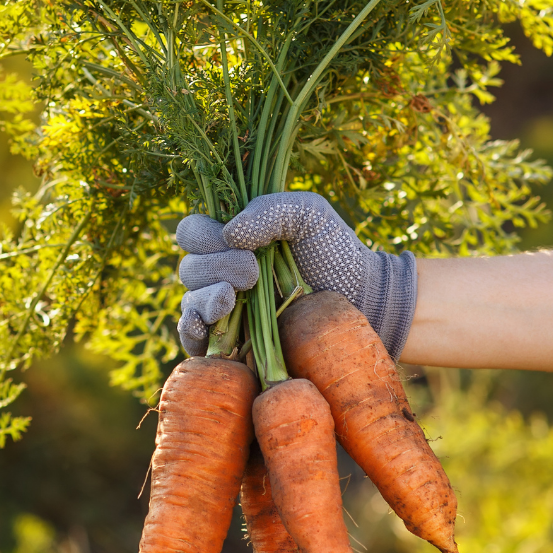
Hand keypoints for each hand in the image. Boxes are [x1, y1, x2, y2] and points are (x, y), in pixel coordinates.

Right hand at [175, 192, 416, 358]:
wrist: (362, 299)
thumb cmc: (335, 251)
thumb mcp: (309, 214)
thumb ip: (271, 209)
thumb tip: (229, 233)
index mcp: (233, 238)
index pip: (192, 232)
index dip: (204, 235)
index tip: (239, 242)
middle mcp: (223, 272)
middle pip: (189, 268)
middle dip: (216, 267)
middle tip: (253, 271)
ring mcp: (226, 309)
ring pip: (190, 303)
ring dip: (204, 299)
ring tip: (231, 297)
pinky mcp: (233, 343)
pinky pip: (195, 340)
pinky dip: (192, 333)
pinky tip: (205, 328)